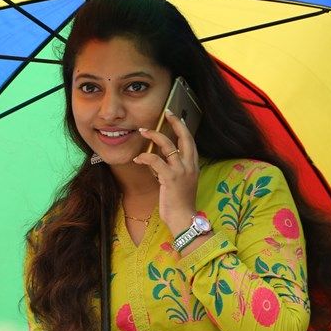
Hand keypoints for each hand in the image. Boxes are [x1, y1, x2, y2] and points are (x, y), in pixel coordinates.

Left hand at [134, 109, 199, 235]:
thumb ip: (173, 170)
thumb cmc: (180, 203)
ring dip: (154, 136)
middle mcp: (190, 165)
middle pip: (184, 137)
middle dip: (175, 123)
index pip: (190, 141)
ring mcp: (181, 171)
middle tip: (166, 112)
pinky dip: (145, 157)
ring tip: (143, 131)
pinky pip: (155, 161)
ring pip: (168, 145)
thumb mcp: (180, 183)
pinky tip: (137, 159)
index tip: (175, 117)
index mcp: (193, 166)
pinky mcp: (170, 178)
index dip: (183, 127)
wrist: (184, 218)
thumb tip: (159, 161)